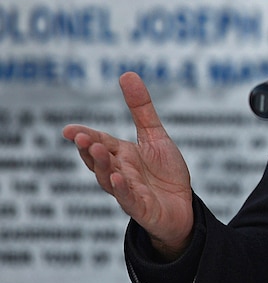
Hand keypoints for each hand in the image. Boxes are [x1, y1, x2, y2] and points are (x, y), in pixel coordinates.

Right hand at [63, 72, 193, 259]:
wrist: (183, 205)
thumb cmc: (165, 171)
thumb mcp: (155, 135)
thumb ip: (141, 108)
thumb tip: (127, 73)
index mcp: (121, 154)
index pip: (100, 142)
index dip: (85, 137)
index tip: (68, 130)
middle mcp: (119, 172)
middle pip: (99, 160)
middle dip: (89, 149)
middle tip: (81, 137)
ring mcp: (128, 191)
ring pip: (109, 179)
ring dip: (101, 166)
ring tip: (97, 151)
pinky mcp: (141, 208)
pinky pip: (128, 199)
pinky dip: (122, 189)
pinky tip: (117, 178)